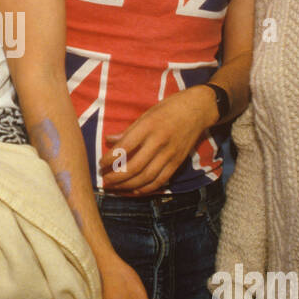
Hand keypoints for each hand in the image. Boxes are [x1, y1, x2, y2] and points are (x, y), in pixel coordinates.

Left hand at [99, 87, 215, 193]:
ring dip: (128, 185)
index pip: (124, 148)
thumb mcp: (147, 113)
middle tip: (104, 180)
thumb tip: (109, 140)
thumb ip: (129, 130)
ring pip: (146, 177)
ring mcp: (170, 154)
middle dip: (116, 177)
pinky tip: (134, 190)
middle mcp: (159, 142)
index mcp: (148, 127)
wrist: (198, 109)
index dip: (110, 160)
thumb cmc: (169, 108)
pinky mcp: (178, 162)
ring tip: (115, 187)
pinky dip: (146, 188)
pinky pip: (160, 180)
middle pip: (134, 167)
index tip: (100, 164)